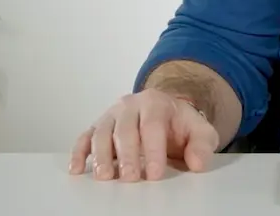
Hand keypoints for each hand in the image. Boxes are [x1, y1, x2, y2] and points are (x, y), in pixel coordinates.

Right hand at [69, 89, 219, 180]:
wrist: (165, 112)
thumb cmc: (180, 125)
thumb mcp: (200, 131)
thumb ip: (203, 145)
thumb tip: (198, 162)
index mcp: (156, 103)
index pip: (153, 125)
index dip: (154, 150)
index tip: (156, 173)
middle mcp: (131, 105)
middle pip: (125, 129)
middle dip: (127, 155)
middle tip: (131, 178)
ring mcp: (112, 115)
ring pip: (102, 132)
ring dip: (101, 155)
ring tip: (105, 176)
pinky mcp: (98, 126)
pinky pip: (85, 137)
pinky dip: (78, 152)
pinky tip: (76, 169)